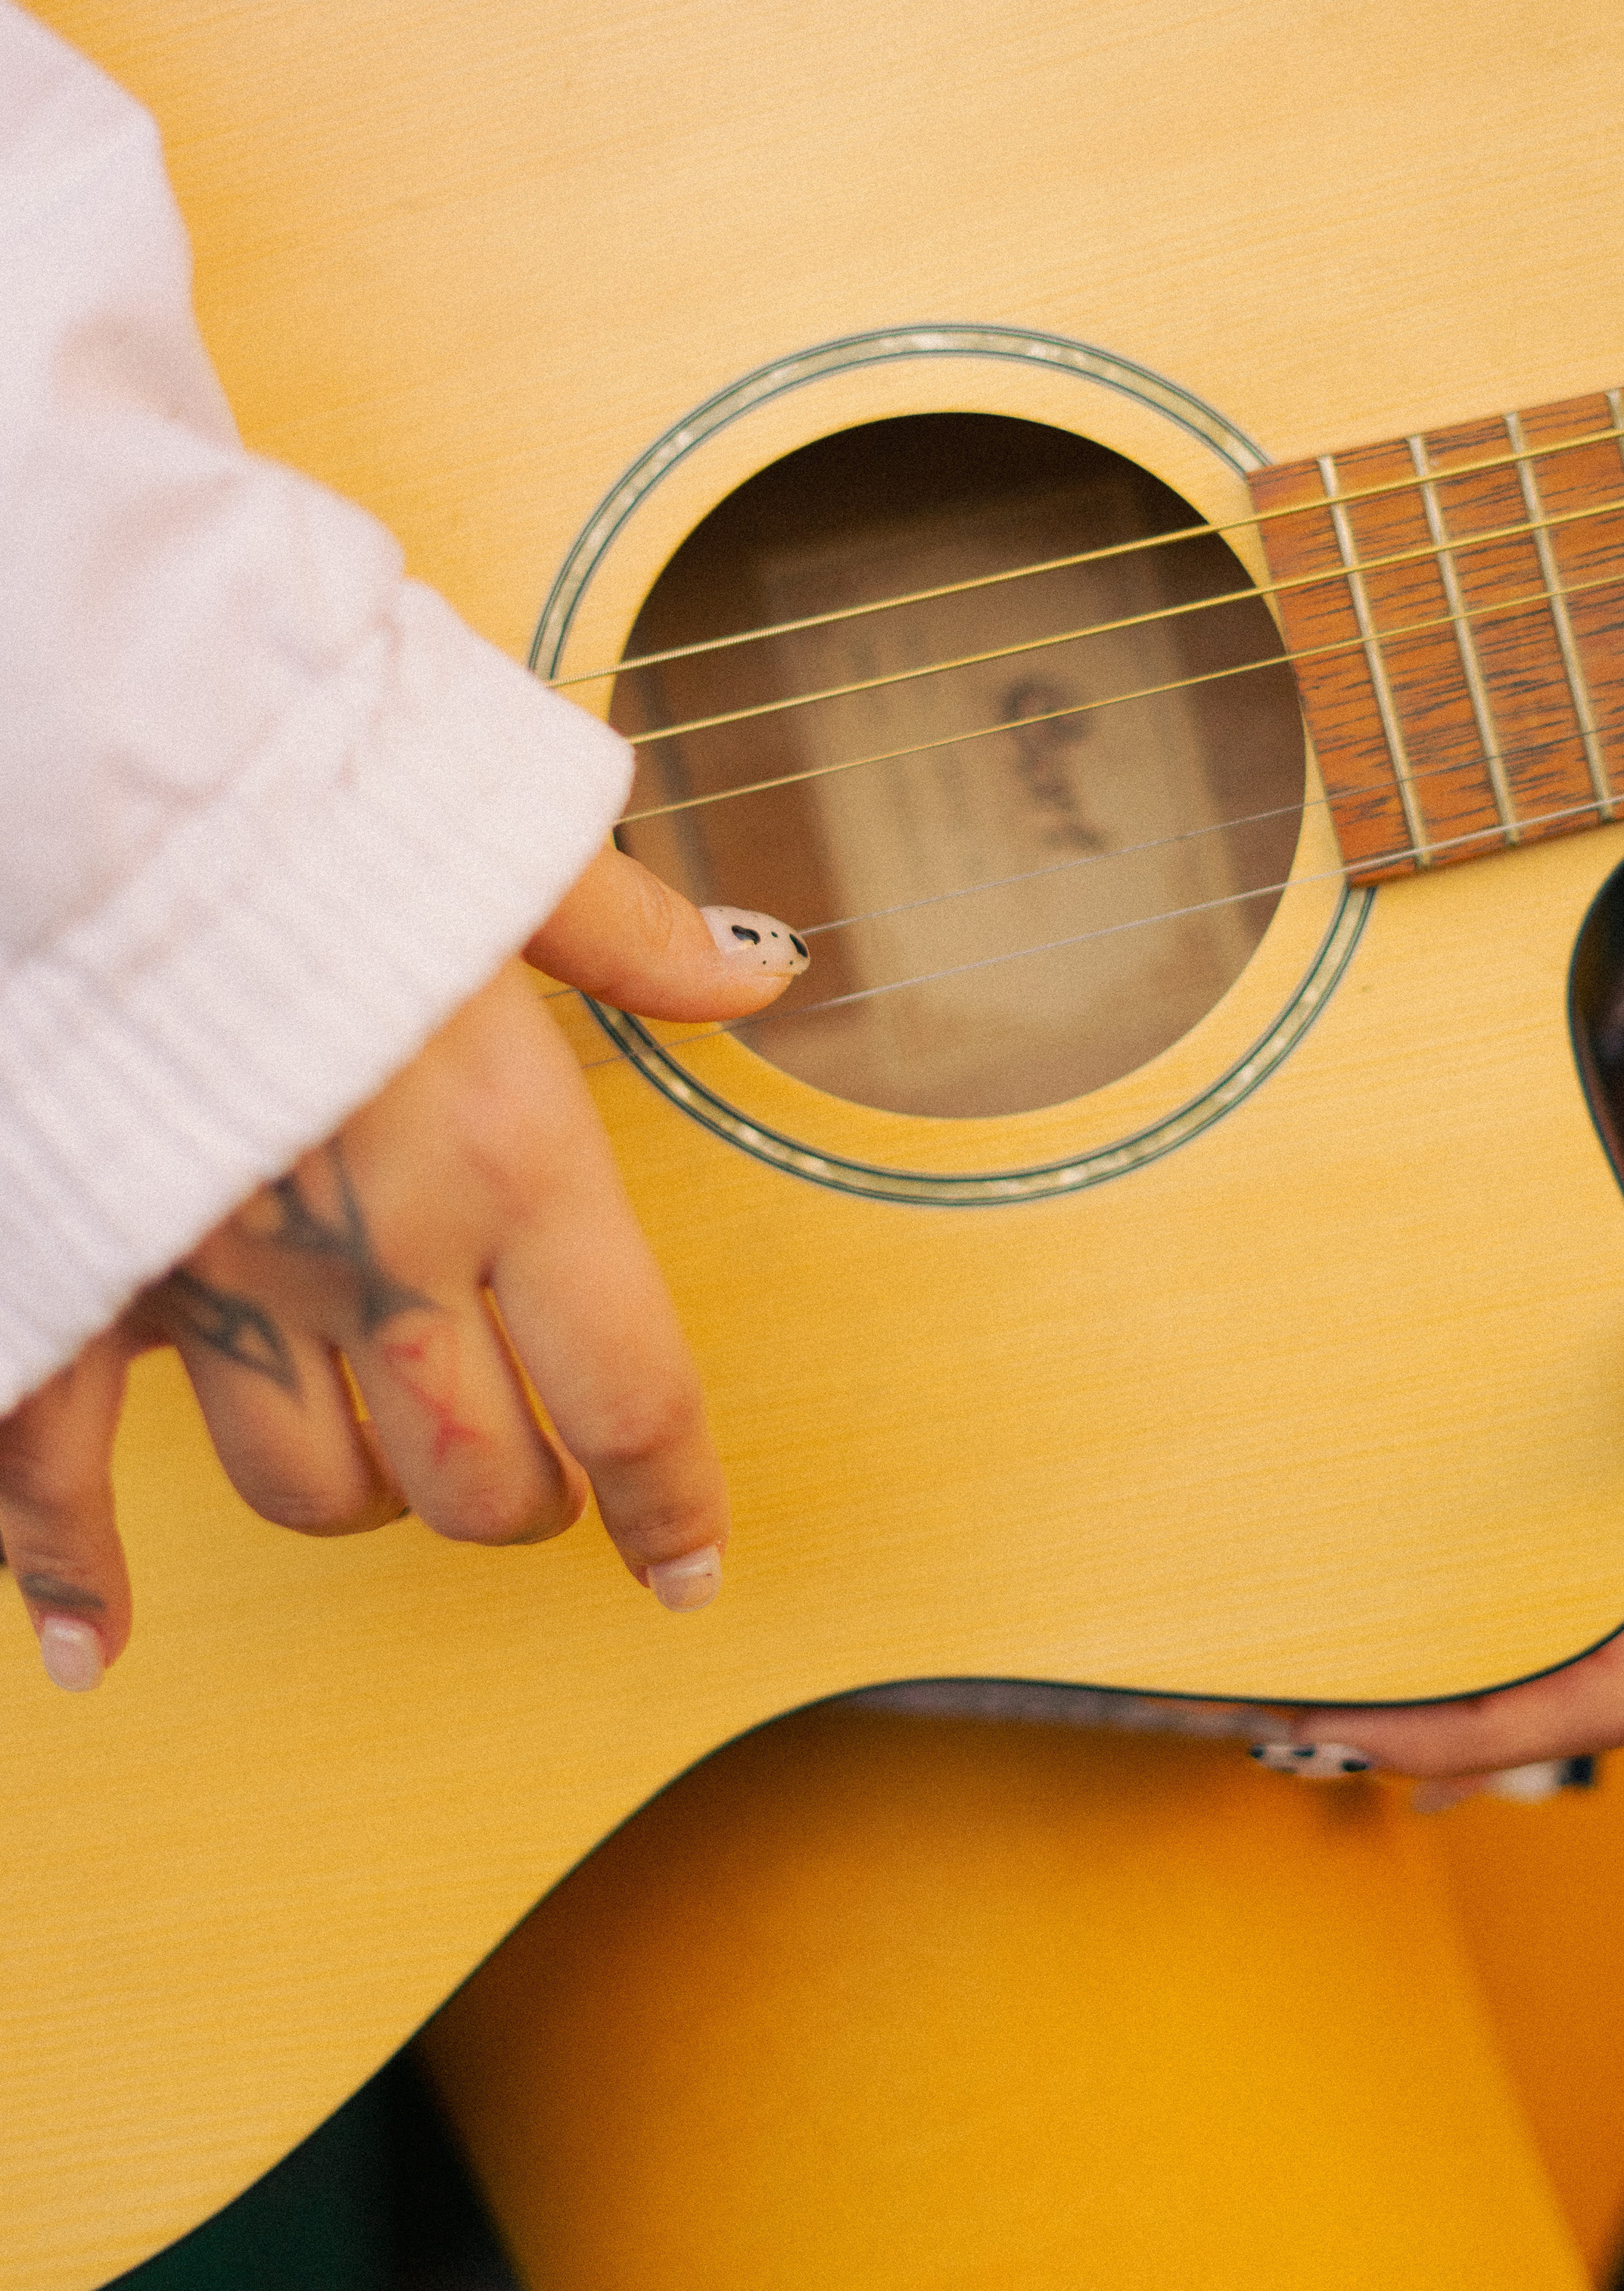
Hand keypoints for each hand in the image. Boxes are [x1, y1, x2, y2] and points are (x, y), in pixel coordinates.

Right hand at [0, 852, 805, 1688]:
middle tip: (537, 1483)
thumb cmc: (307, 793)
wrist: (106, 771)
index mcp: (506, 1153)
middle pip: (477, 1477)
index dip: (671, 1506)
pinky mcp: (77, 1272)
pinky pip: (55, 1474)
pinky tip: (88, 1647)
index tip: (690, 1566)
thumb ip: (631, 935)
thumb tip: (759, 967)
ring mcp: (214, 1279)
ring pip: (310, 1486)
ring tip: (386, 1467)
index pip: (629, 1397)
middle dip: (523, 1503)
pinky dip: (64, 1575)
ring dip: (363, 1499)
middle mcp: (372, 1245)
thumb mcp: (506, 841)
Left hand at [1273, 1024, 1623, 1784]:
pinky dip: (1496, 1634)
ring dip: (1467, 1694)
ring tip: (1315, 1697)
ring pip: (1593, 1656)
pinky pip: (1591, 1597)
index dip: (1495, 1724)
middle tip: (1289, 1722)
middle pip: (1602, 1694)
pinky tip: (1402, 1647)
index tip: (1359, 1725)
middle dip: (1455, 1729)